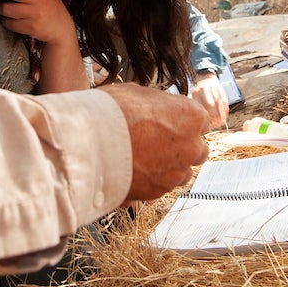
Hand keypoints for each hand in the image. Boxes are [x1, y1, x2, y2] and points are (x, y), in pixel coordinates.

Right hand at [100, 83, 209, 201]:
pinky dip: (150, 181)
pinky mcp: (157, 192)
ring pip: (181, 172)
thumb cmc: (110, 111)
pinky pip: (160, 187)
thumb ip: (158, 105)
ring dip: (169, 167)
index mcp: (191, 117)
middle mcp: (191, 147)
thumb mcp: (137, 93)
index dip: (183, 121)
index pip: (200, 120)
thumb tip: (157, 109)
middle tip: (157, 141)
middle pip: (198, 150)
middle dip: (183, 147)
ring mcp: (175, 173)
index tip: (168, 122)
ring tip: (142, 158)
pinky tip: (130, 170)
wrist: (87, 143)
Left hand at [190, 71, 229, 127]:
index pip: (199, 105)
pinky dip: (225, 109)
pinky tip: (225, 115)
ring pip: (219, 103)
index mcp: (196, 91)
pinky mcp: (221, 90)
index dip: (204, 114)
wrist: (206, 77)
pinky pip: (224, 100)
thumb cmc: (199, 90)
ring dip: (221, 113)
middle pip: (210, 104)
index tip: (207, 122)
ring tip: (222, 122)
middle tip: (216, 124)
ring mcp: (214, 89)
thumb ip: (195, 104)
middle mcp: (205, 89)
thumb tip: (199, 119)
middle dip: (213, 115)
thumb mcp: (194, 95)